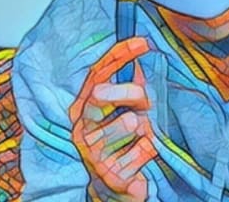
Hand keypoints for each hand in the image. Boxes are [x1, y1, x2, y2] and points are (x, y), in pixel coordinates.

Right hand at [70, 37, 156, 201]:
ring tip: (140, 128)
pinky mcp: (109, 175)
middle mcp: (82, 128)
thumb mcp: (129, 108)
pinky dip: (147, 150)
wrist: (118, 185)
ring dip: (137, 126)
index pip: (97, 73)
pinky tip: (145, 151)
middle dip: (125, 92)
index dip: (119, 55)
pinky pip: (137, 154)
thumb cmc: (124, 140)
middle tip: (146, 96)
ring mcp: (93, 153)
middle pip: (98, 97)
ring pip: (120, 126)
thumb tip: (145, 50)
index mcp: (84, 106)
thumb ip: (133, 83)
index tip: (142, 42)